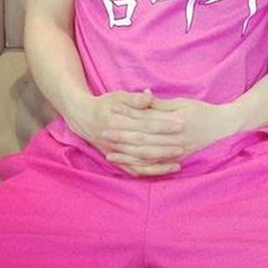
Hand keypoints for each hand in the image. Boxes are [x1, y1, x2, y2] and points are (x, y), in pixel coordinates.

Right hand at [70, 89, 184, 176]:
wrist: (84, 119)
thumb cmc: (105, 105)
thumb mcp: (118, 97)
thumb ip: (135, 99)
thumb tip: (149, 96)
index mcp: (116, 122)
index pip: (144, 125)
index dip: (162, 125)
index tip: (180, 123)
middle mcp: (114, 140)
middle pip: (143, 145)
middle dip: (164, 146)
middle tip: (184, 145)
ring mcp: (114, 152)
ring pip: (139, 161)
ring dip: (159, 163)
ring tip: (178, 162)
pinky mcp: (116, 160)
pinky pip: (134, 169)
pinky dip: (149, 171)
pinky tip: (165, 170)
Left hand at [103, 95, 237, 174]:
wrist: (224, 125)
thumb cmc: (202, 111)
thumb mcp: (182, 102)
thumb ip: (160, 104)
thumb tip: (142, 96)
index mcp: (174, 121)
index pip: (145, 120)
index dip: (127, 118)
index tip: (111, 115)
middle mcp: (175, 139)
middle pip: (143, 140)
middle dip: (122, 138)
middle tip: (103, 135)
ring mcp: (178, 151)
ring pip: (148, 156)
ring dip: (128, 155)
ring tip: (110, 154)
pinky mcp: (179, 159)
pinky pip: (157, 166)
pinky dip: (142, 167)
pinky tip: (129, 166)